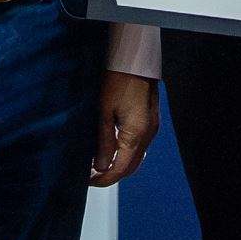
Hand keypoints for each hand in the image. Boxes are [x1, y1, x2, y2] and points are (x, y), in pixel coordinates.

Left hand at [90, 71, 159, 187]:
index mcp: (137, 133)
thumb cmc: (117, 79)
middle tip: (90, 177)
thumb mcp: (103, 111)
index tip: (88, 181)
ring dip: (118, 165)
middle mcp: (149, 133)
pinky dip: (125, 153)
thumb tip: (100, 166)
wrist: (134, 58)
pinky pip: (139, 145)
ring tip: (97, 165)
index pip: (121, 168)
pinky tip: (111, 150)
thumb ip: (103, 142)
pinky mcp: (150, 120)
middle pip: (131, 167)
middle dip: (111, 175)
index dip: (104, 179)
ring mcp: (152, 127)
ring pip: (136, 157)